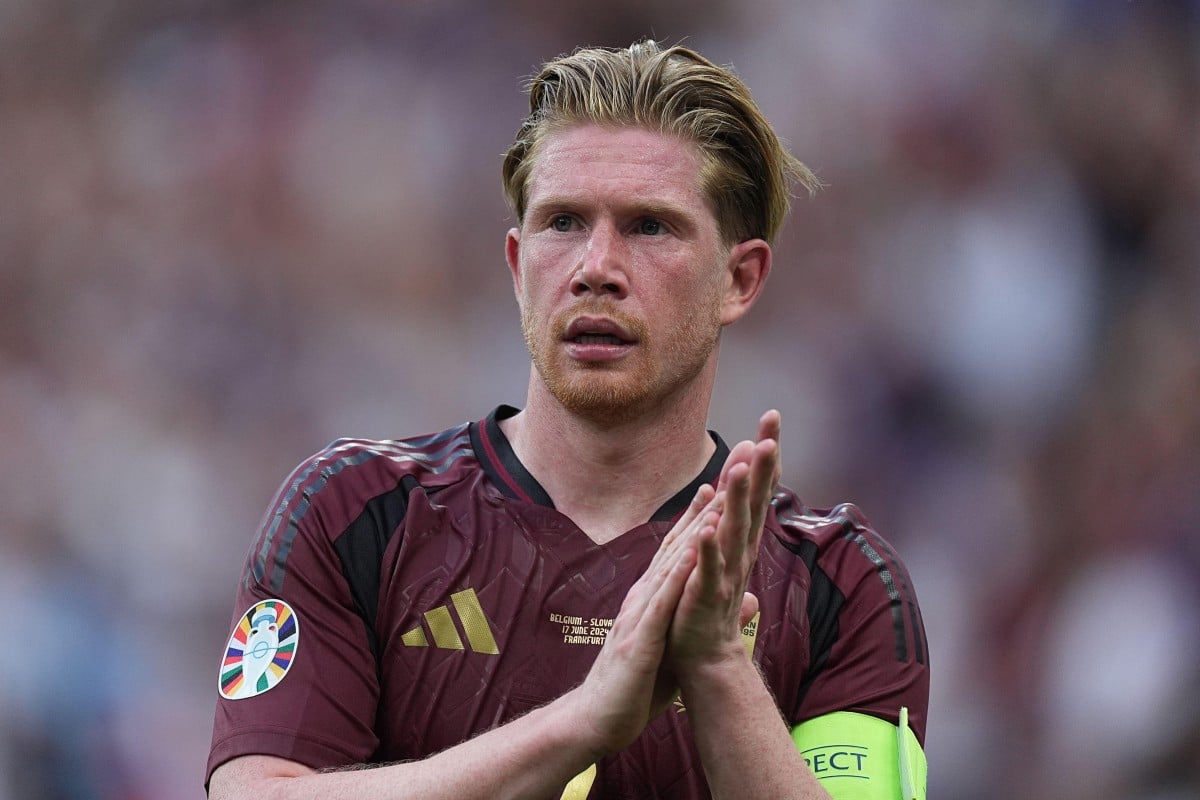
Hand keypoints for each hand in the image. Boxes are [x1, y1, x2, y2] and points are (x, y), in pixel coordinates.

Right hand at [572, 483, 722, 754]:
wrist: (596, 721)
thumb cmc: (635, 686)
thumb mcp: (677, 647)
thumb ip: (701, 619)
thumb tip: (742, 600)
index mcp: (653, 598)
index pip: (679, 550)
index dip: (700, 517)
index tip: (722, 484)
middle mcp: (645, 596)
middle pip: (678, 543)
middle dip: (705, 506)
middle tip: (728, 468)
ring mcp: (640, 614)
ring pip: (671, 563)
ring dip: (695, 528)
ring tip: (720, 494)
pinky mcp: (640, 639)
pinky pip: (661, 603)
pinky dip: (677, 575)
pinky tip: (693, 553)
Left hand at [668, 410, 780, 669]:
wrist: (704, 659)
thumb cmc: (708, 606)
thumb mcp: (720, 557)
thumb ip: (728, 526)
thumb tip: (726, 493)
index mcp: (739, 540)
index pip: (755, 490)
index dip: (764, 456)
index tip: (770, 419)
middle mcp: (738, 552)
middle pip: (752, 502)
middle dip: (761, 466)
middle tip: (769, 430)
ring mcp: (724, 575)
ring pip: (733, 530)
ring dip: (737, 499)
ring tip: (741, 466)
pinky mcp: (705, 598)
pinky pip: (706, 570)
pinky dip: (707, 550)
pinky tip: (707, 528)